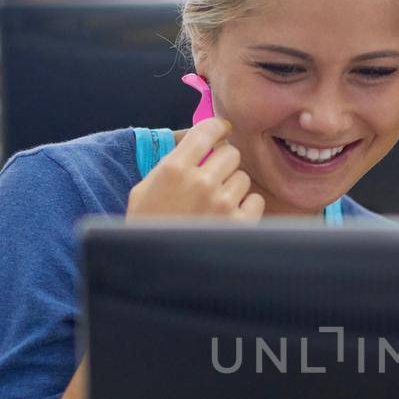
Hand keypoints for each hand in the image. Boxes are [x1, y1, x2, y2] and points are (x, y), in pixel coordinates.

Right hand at [126, 119, 264, 221]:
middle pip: (231, 153)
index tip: (223, 130)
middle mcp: (200, 181)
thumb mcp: (143, 190)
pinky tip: (230, 217)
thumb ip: (168, 163)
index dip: (218, 127)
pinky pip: (255, 201)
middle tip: (215, 177)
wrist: (157, 270)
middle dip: (224, 163)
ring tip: (217, 204)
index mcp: (174, 169)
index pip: (206, 130)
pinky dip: (246, 207)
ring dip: (233, 187)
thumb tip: (194, 141)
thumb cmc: (147, 229)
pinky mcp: (239, 224)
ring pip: (243, 178)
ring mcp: (222, 203)